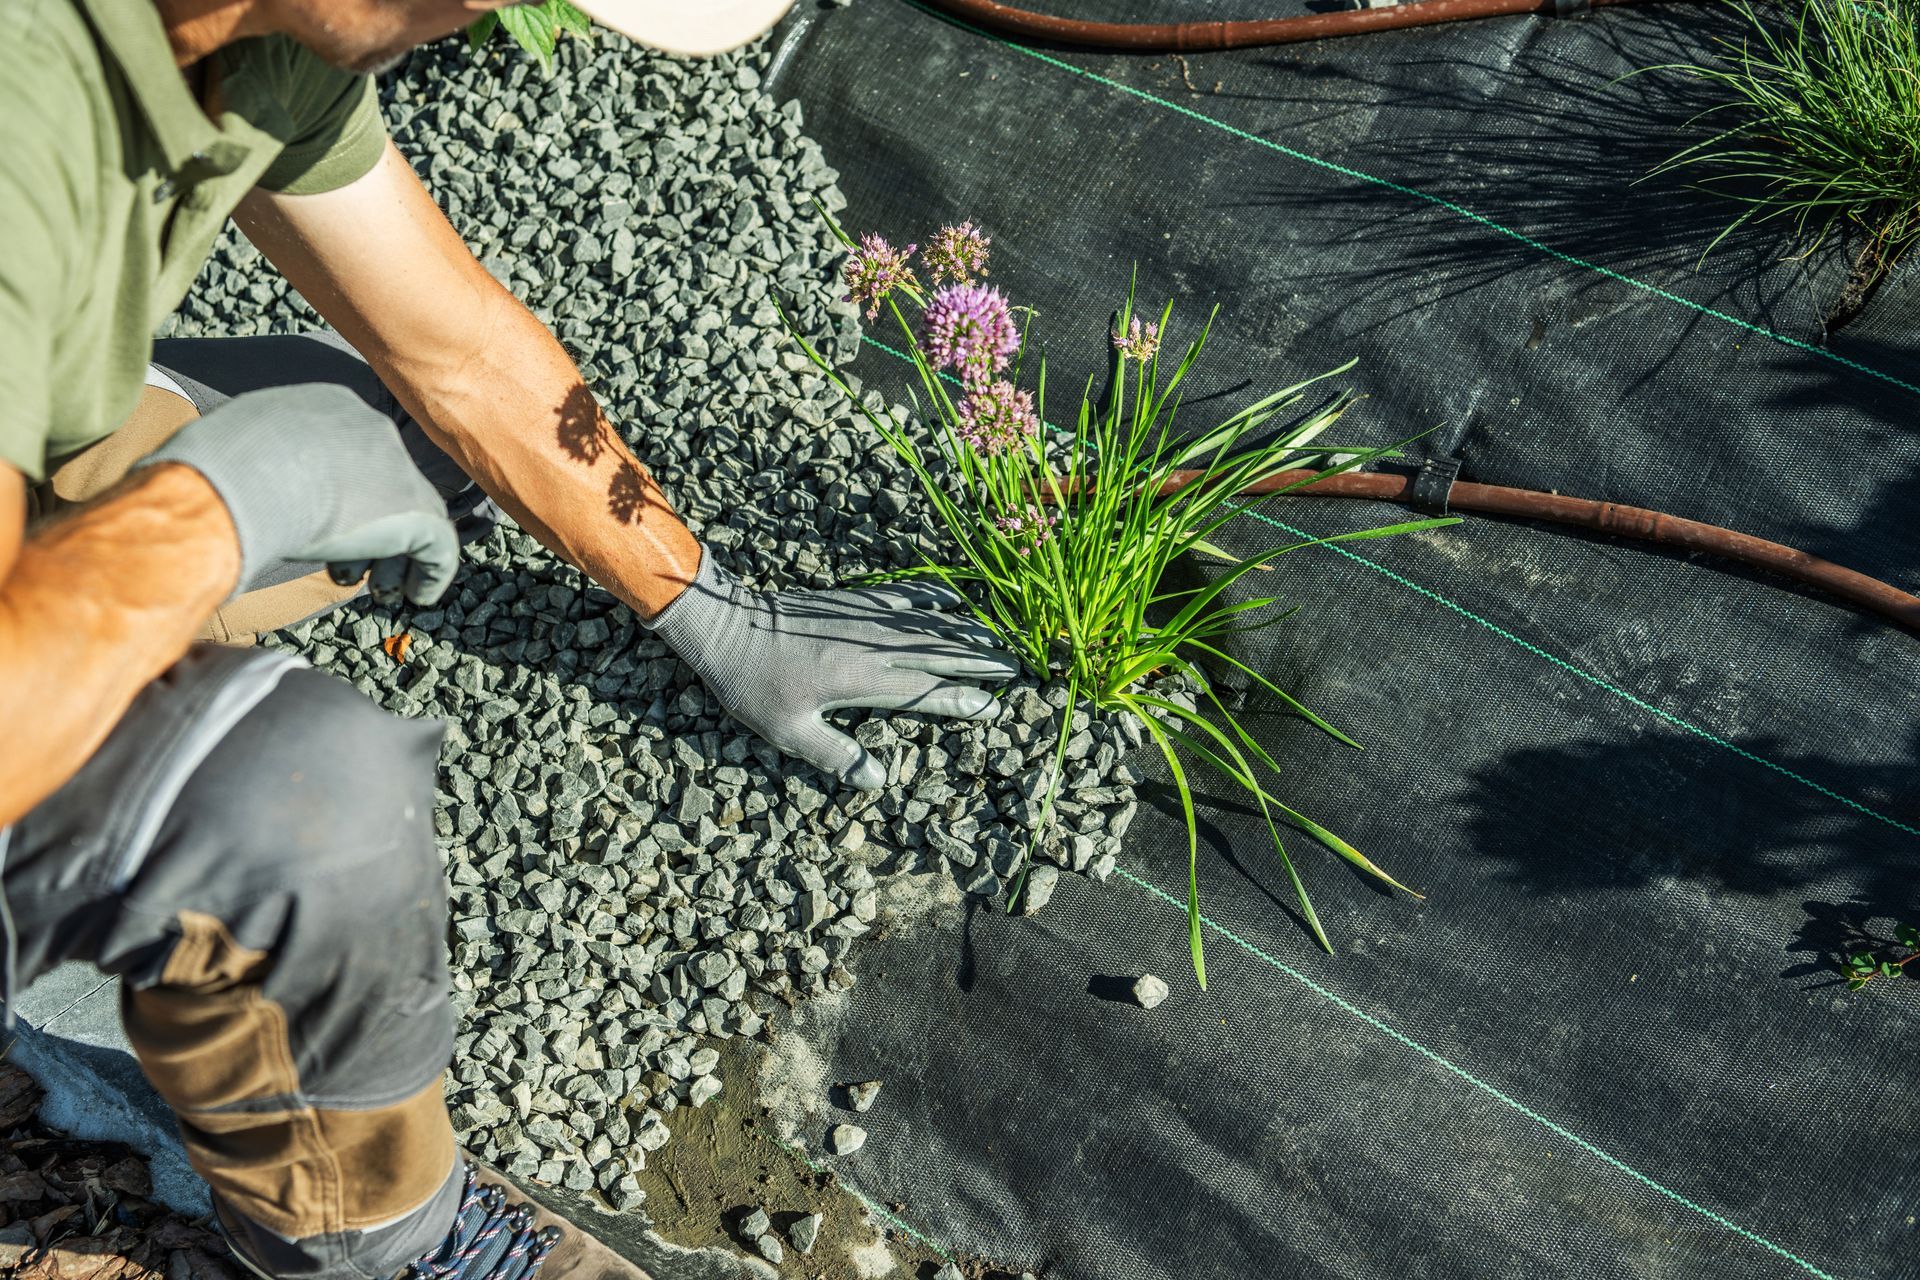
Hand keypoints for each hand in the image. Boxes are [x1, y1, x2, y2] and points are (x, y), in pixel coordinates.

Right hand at [143, 384, 458, 603]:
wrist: (242, 481)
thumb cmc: (216, 466)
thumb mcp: (232, 442)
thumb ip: (254, 456)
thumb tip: (240, 477)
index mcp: (329, 406)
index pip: (353, 453)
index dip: (345, 496)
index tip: (328, 526)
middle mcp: (372, 429)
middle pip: (387, 482)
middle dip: (374, 527)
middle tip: (359, 564)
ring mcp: (399, 469)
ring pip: (415, 515)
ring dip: (397, 555)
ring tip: (381, 586)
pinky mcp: (415, 511)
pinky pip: (439, 546)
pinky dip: (431, 574)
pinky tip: (417, 595)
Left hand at [647, 549, 1018, 788]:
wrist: (726, 623)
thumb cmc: (753, 684)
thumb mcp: (788, 732)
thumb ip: (835, 755)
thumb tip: (877, 780)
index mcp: (861, 680)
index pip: (926, 690)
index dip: (962, 699)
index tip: (995, 707)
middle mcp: (872, 646)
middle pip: (940, 652)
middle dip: (980, 661)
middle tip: (1018, 667)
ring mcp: (865, 619)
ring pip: (929, 623)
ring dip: (968, 630)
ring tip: (1000, 638)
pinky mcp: (854, 602)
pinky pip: (905, 597)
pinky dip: (934, 598)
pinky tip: (955, 599)